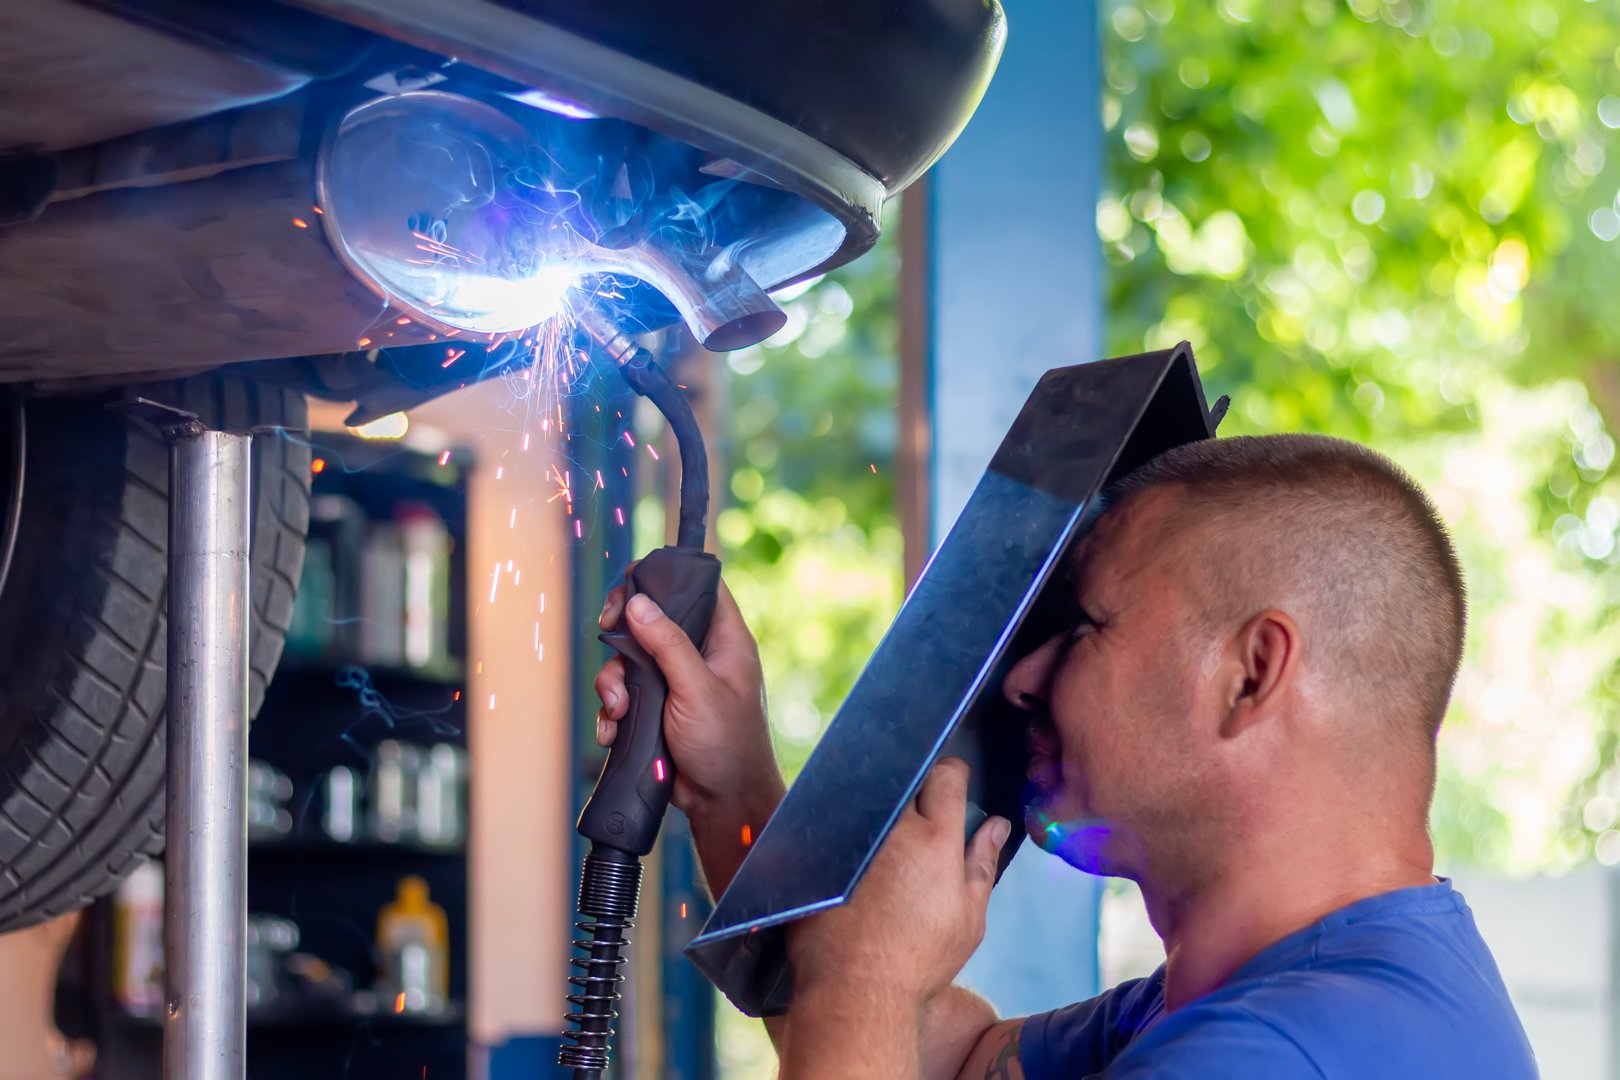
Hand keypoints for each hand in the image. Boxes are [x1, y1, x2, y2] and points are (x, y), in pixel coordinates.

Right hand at [594, 571, 782, 820]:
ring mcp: (676, 681)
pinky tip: (615, 729)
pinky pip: (624, 693)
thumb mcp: (697, 689)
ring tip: (620, 709)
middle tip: (606, 629)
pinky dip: (614, 708)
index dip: (666, 577)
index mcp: (724, 640)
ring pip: (631, 659)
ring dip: (614, 682)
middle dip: (624, 629)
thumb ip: (668, 644)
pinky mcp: (657, 707)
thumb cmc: (727, 746)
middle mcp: (700, 654)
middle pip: (653, 618)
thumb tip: (640, 602)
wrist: (721, 803)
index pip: (699, 587)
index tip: (632, 583)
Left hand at [787, 758, 1009, 1010]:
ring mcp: (851, 838)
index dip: (952, 774)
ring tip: (886, 839)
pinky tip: (852, 856)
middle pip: (905, 781)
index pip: (946, 776)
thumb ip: (982, 863)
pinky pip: (831, 823)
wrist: (855, 990)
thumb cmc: (920, 959)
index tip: (952, 784)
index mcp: (935, 839)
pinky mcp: (818, 852)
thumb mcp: (968, 918)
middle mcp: (892, 827)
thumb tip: (997, 824)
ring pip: (868, 800)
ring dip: (880, 809)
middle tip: (920, 818)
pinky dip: (842, 827)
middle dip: (915, 789)